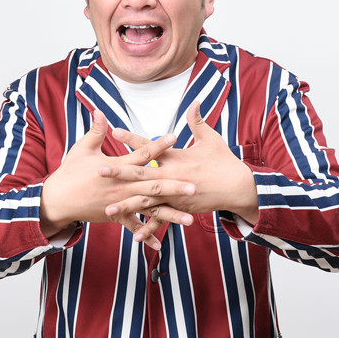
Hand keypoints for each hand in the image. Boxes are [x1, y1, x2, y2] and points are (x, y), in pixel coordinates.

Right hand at [40, 109, 195, 248]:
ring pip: (149, 209)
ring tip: (189, 219)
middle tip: (194, 187)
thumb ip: (95, 130)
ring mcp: (120, 203)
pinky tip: (160, 244)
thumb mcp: (82, 149)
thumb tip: (100, 111)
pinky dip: (146, 236)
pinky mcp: (116, 216)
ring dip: (169, 215)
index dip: (158, 145)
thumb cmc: (70, 173)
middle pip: (153, 185)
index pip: (142, 154)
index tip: (175, 137)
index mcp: (116, 168)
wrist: (57, 201)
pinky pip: (134, 226)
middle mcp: (122, 187)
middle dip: (174, 186)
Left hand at [100, 102, 258, 240]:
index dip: (132, 138)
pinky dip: (149, 228)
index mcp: (177, 157)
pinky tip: (134, 236)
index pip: (150, 146)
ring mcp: (176, 195)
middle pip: (142, 174)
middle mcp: (173, 176)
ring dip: (127, 205)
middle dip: (120, 173)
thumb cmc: (224, 161)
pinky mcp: (180, 208)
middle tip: (99, 170)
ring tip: (108, 208)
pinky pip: (162, 219)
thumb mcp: (211, 139)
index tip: (115, 130)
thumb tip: (195, 101)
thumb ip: (197, 121)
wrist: (238, 187)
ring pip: (147, 201)